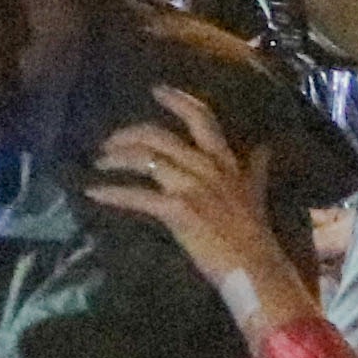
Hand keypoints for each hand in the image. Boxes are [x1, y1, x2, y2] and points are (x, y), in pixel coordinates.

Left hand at [89, 87, 313, 329]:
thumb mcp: (256, 192)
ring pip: (147, 159)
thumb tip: (265, 148)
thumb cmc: (253, 234)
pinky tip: (93, 192)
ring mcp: (192, 187)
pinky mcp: (178, 210)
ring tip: (99, 163)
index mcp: (225, 162)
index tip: (157, 89)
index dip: (178, 100)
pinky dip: (112, 192)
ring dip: (117, 159)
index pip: (203, 119)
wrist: (255, 268)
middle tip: (108, 140)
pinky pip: (138, 195)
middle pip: (161, 136)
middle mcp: (207, 167)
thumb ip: (255, 168)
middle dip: (129, 133)